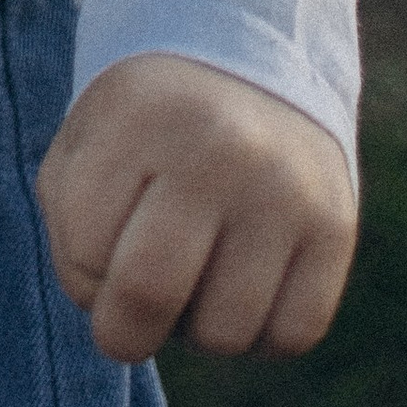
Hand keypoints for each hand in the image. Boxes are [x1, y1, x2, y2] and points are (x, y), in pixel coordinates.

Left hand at [36, 52, 355, 364]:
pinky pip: (290, 336)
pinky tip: (245, 283)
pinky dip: (259, 334)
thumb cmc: (146, 132)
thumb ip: (70, 233)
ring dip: (197, 329)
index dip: (83, 278)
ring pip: (223, 333)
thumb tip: (115, 319)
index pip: (87, 250)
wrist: (248, 69)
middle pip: (150, 293)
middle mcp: (220, 148)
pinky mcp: (336, 228)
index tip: (98, 252)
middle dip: (123, 333)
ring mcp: (286, 189)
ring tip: (196, 274)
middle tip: (128, 317)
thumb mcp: (86, 146)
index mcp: (142, 117)